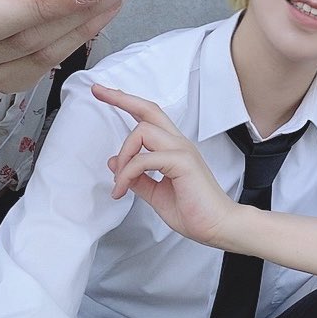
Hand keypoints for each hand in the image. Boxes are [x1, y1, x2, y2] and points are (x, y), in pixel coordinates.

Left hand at [93, 84, 237, 247]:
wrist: (218, 226)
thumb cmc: (194, 211)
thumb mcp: (156, 194)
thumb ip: (137, 178)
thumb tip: (113, 163)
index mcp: (174, 147)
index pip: (149, 116)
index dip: (126, 102)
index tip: (104, 93)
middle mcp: (178, 143)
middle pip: (148, 109)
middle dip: (121, 98)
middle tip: (98, 91)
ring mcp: (182, 150)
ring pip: (142, 131)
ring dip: (123, 157)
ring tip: (119, 182)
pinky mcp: (183, 162)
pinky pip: (144, 159)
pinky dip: (128, 173)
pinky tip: (123, 189)